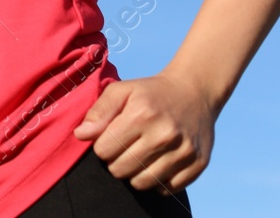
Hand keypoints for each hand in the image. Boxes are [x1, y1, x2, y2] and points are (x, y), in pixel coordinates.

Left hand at [73, 70, 214, 193]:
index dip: (102, 146)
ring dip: (135, 173)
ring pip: (142, 183)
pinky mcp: (198, 164)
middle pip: (121, 170)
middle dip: (116, 161)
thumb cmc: (151, 93)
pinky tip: (158, 162)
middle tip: (125, 147)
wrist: (194, 91)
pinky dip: (157, 180)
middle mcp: (165, 135)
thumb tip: (81, 135)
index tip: (111, 137)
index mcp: (142, 114)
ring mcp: (184, 151)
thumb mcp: (121, 90)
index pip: (103, 150)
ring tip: (139, 155)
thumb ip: (99, 111)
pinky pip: (166, 189)